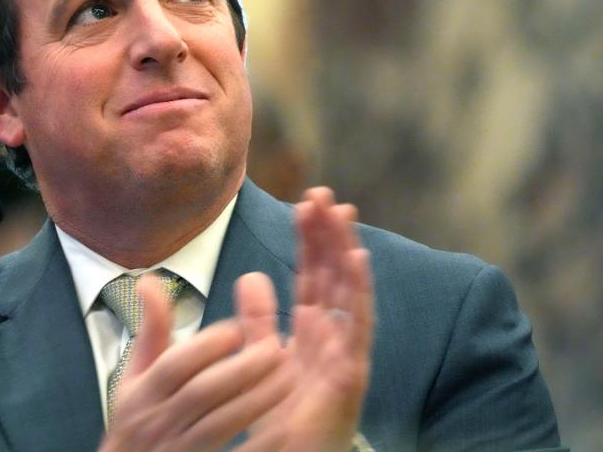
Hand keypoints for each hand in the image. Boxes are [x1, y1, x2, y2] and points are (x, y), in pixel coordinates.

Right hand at [99, 276, 283, 451]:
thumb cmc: (136, 420)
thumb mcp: (134, 375)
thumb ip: (150, 330)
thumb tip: (152, 281)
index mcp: (144, 392)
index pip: (173, 365)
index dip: (207, 345)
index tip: (238, 328)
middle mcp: (160, 420)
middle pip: (201, 392)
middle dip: (241, 368)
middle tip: (276, 347)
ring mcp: (180, 449)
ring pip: (220, 425)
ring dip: (257, 400)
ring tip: (290, 377)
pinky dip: (261, 442)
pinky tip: (286, 424)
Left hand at [237, 186, 372, 451]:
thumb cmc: (276, 418)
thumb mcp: (260, 358)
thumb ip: (256, 320)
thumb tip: (251, 276)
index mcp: (308, 332)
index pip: (311, 275)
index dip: (309, 239)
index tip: (306, 202)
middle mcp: (331, 337)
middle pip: (331, 275)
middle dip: (328, 233)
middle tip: (323, 192)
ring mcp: (343, 354)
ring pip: (348, 291)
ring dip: (344, 248)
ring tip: (340, 211)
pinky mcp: (349, 374)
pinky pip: (357, 326)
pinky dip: (359, 290)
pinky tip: (357, 257)